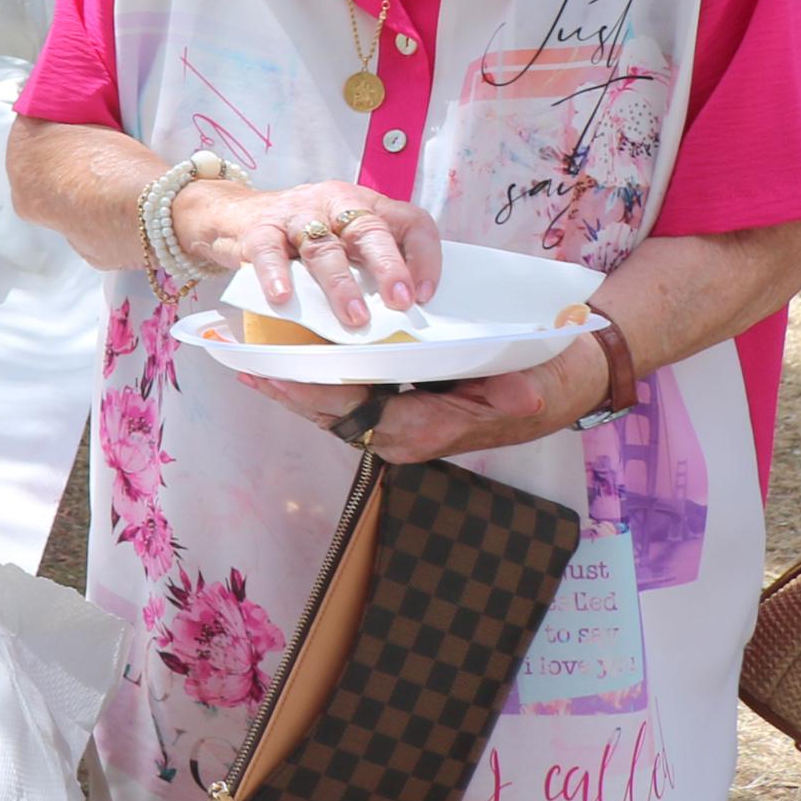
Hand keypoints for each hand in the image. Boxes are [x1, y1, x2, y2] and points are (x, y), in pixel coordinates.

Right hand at [178, 178, 441, 328]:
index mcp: (366, 204)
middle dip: (389, 267)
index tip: (425, 295)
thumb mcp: (344, 239)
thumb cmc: (302, 235)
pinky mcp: (259, 229)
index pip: (410, 221)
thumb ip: (369, 263)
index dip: (424, 257)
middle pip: (369, 230)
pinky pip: (270, 251)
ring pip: (324, 246)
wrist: (233, 214)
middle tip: (401, 302)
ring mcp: (296, 214)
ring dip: (341, 284)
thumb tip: (403, 314)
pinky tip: (284, 298)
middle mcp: (335, 203)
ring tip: (355, 316)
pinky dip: (277, 275)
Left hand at [237, 341, 604, 463]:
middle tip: (240, 364)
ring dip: (293, 392)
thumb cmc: (542, 378)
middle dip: (285, 392)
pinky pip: (348, 406)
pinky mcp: (400, 418)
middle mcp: (406, 437)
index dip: (309, 391)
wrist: (561, 387)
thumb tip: (523, 399)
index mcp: (430, 428)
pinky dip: (315, 389)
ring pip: (333, 413)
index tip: (270, 374)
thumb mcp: (532, 381)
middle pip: (330, 415)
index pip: (355, 408)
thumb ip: (517, 391)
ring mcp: (401, 431)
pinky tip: (288, 369)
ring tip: (250, 364)